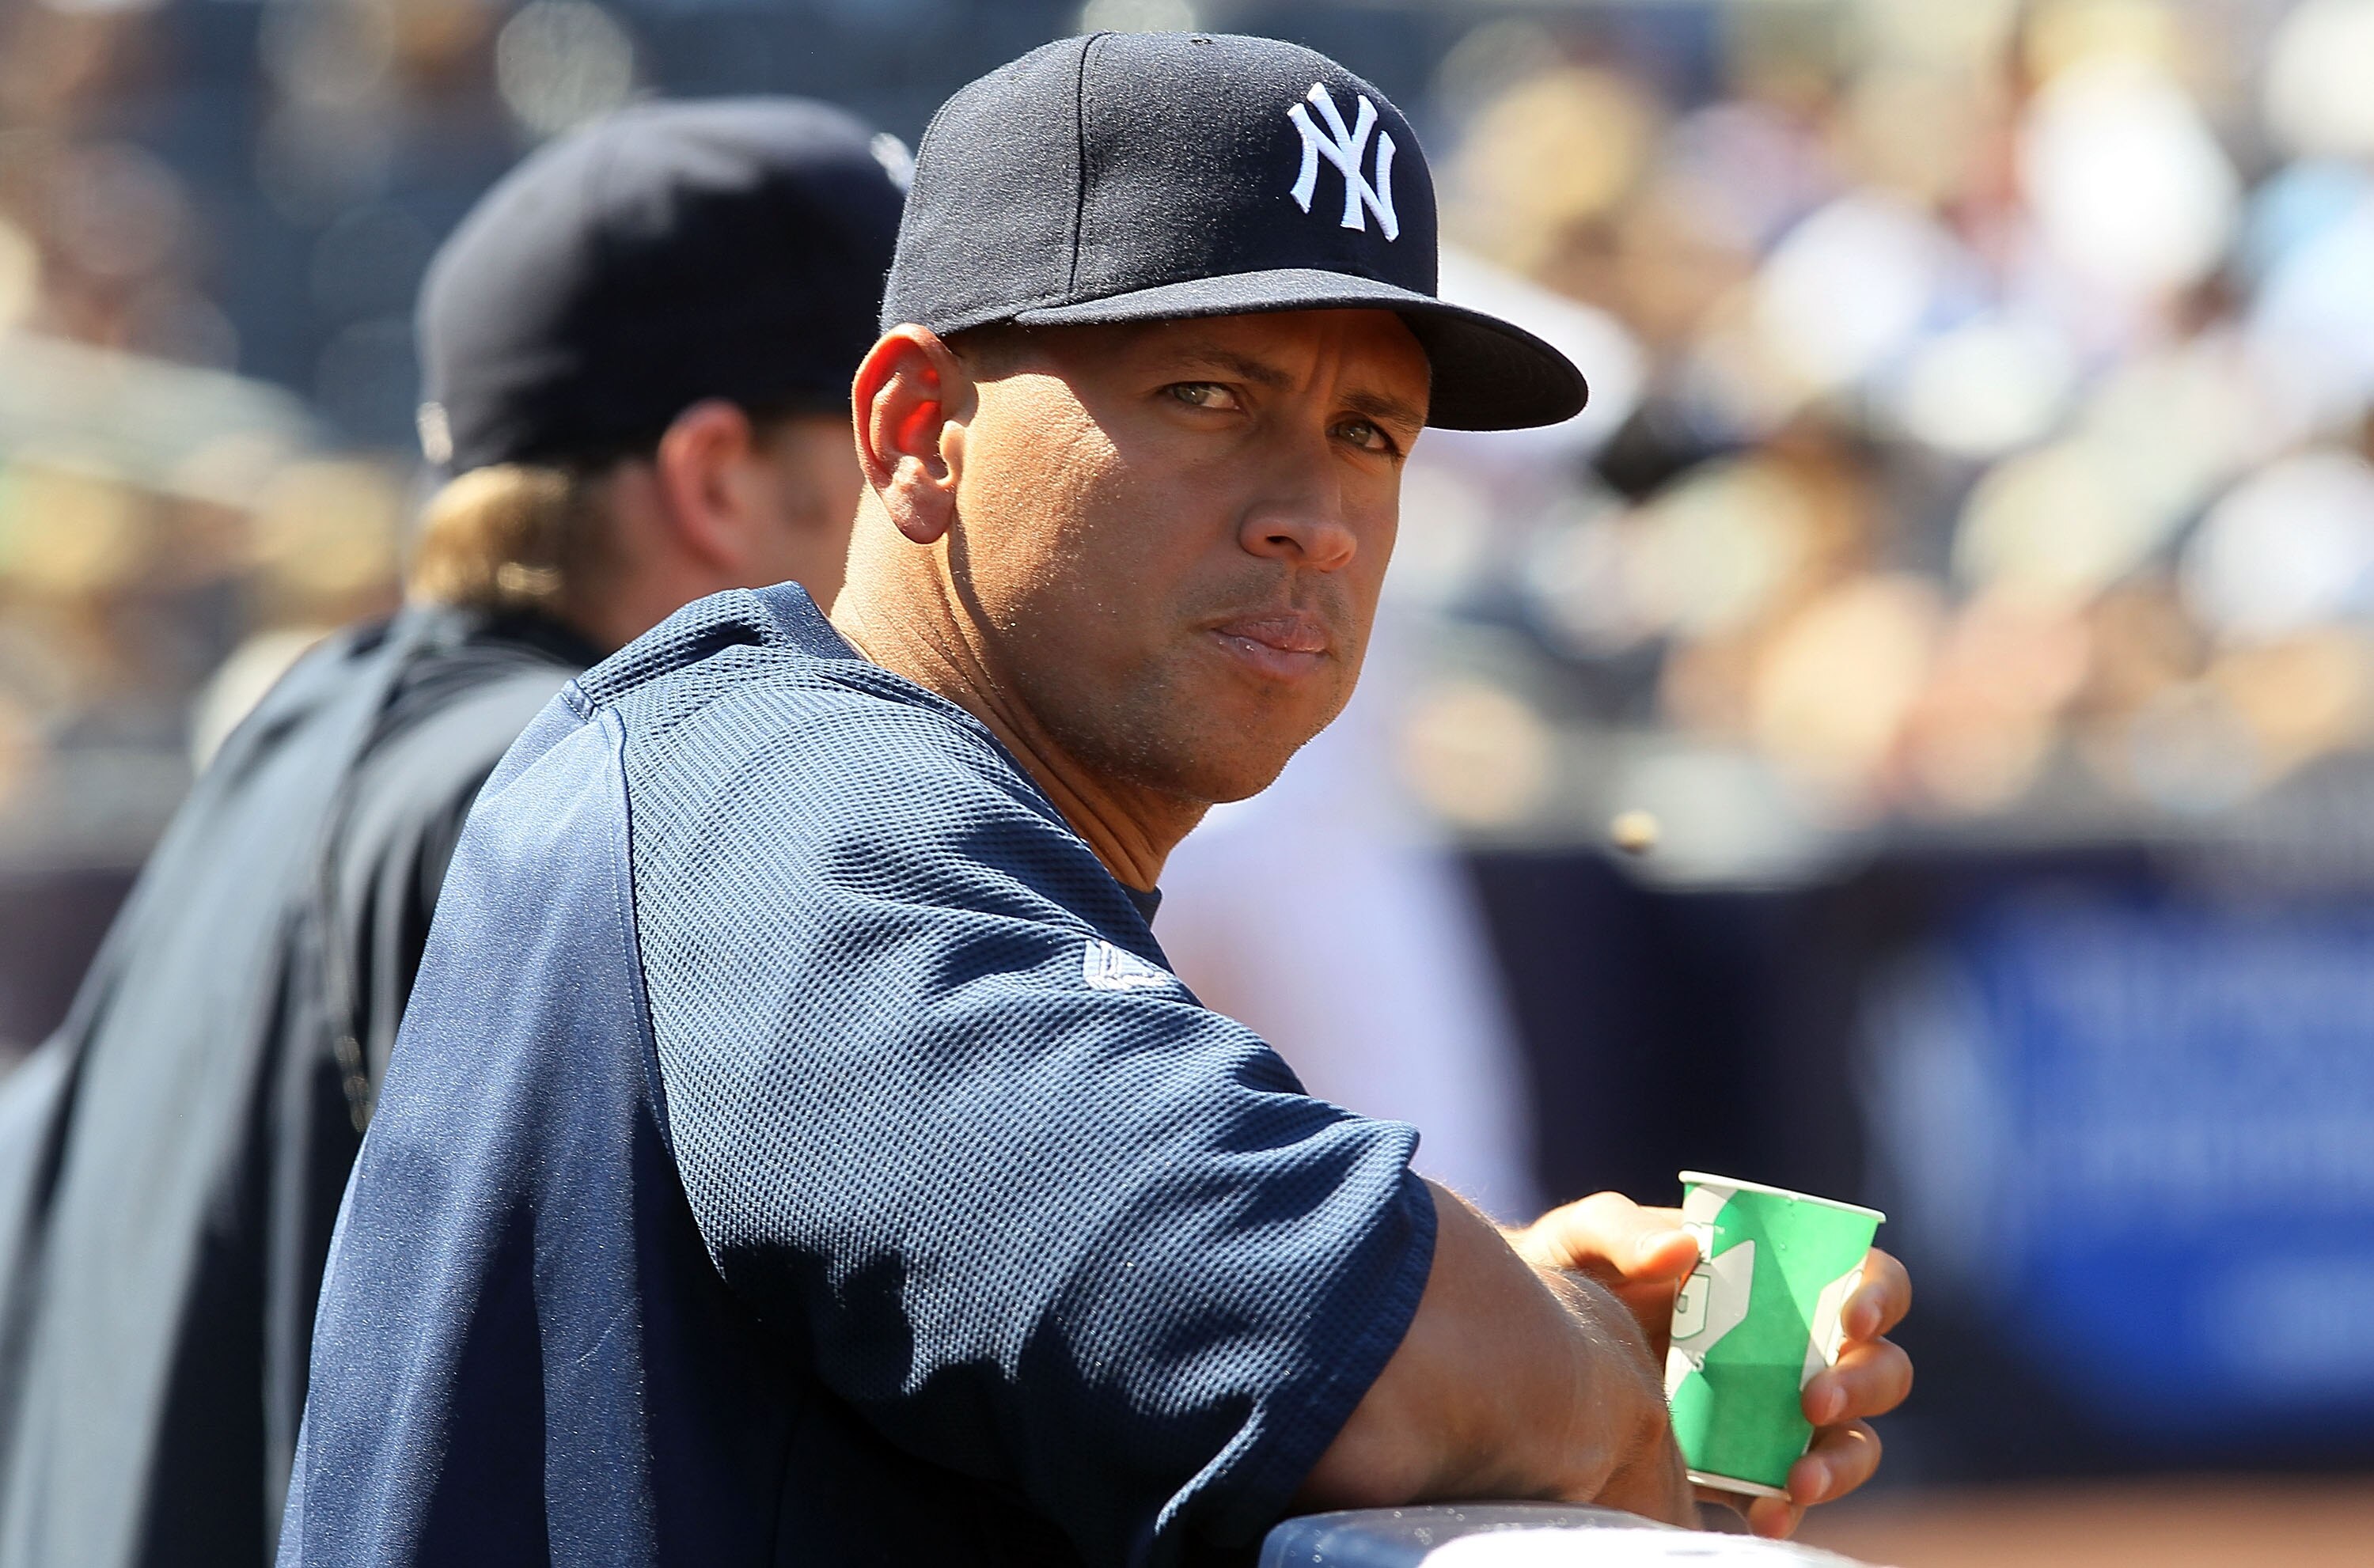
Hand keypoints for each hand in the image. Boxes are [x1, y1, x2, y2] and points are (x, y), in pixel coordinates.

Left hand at [1508, 1192, 1914, 1540]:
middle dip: (1863, 1384)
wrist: (1522, 1357)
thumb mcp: (1581, 1242)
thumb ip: (1620, 1230)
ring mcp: (1778, 1416)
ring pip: (1854, 1441)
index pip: (1863, 1278)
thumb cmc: (1567, 1279)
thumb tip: (1684, 1248)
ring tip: (1797, 1480)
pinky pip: (1792, 1495)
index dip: (1878, 1294)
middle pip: (1880, 1367)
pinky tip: (1765, 1516)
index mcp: (1778, 1280)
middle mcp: (1795, 1349)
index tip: (1850, 1316)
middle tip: (1813, 1400)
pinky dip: (1789, 1508)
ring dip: (1841, 1462)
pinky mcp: (1746, 1470)